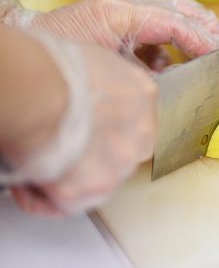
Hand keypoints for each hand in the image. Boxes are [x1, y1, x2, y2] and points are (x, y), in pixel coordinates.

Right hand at [10, 40, 156, 215]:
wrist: (40, 91)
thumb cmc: (55, 69)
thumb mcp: (96, 63)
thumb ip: (103, 85)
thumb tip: (85, 95)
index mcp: (143, 95)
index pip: (131, 121)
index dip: (101, 129)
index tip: (80, 130)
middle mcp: (142, 133)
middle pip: (118, 153)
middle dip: (89, 156)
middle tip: (55, 150)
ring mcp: (122, 164)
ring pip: (95, 181)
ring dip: (66, 179)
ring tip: (35, 166)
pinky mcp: (95, 189)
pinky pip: (67, 205)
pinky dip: (43, 199)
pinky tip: (27, 184)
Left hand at [27, 0, 218, 70]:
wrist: (28, 64)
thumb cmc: (60, 63)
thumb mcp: (106, 72)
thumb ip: (147, 77)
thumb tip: (182, 88)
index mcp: (123, 13)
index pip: (178, 20)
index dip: (206, 39)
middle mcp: (128, 9)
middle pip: (186, 10)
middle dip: (214, 29)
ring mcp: (126, 16)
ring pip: (179, 15)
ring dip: (202, 34)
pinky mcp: (122, 28)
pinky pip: (162, 32)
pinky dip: (179, 47)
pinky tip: (182, 69)